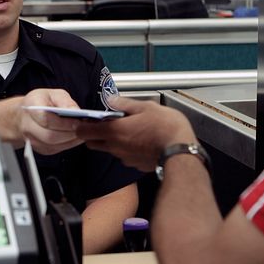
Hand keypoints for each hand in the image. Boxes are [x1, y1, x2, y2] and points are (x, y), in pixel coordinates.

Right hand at [18, 88, 83, 154]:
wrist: (23, 116)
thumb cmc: (39, 103)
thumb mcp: (53, 94)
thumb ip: (65, 101)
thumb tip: (76, 112)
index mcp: (31, 107)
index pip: (46, 119)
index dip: (64, 123)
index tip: (78, 121)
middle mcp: (27, 125)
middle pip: (49, 136)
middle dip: (70, 134)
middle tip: (83, 129)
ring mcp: (32, 139)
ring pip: (53, 145)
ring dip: (71, 140)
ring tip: (82, 132)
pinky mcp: (40, 148)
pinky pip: (56, 149)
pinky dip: (69, 144)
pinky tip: (75, 136)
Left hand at [75, 96, 195, 170]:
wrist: (181, 151)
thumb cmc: (166, 128)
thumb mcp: (146, 107)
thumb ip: (124, 104)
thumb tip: (111, 100)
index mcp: (114, 130)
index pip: (84, 131)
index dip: (82, 125)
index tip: (87, 119)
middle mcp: (115, 147)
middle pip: (92, 143)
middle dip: (93, 134)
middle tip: (104, 123)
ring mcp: (124, 158)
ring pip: (109, 149)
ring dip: (112, 140)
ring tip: (127, 129)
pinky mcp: (135, 164)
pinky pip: (124, 156)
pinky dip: (126, 148)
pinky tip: (138, 140)